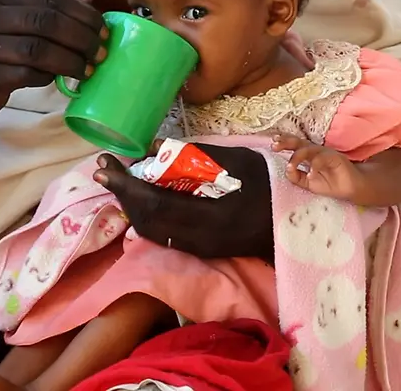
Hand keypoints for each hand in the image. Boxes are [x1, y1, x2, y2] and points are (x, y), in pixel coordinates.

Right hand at [0, 0, 105, 123]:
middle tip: (100, 53)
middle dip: (82, 38)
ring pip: (39, 49)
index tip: (104, 30)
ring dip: (70, 61)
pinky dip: (47, 78)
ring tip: (86, 71)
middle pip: (47, 21)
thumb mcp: (9, 27)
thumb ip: (42, 20)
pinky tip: (56, 81)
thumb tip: (95, 25)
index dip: (83, 14)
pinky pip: (27, 74)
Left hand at [93, 145, 273, 260]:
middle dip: (121, 193)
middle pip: (146, 221)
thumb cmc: (272, 185)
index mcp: (212, 216)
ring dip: (130, 205)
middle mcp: (201, 239)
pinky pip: (162, 234)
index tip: (104, 166)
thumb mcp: (238, 161)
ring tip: (119, 179)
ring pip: (151, 231)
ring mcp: (200, 249)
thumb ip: (194, 156)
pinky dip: (146, 214)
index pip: (155, 203)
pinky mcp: (200, 250)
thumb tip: (153, 149)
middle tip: (105, 168)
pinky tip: (141, 196)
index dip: (126, 185)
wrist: (296, 225)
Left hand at [272, 134, 362, 200]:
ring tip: (290, 167)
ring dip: (297, 157)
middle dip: (286, 142)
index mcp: (307, 154)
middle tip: (275, 145)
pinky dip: (315, 166)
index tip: (272, 143)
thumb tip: (287, 171)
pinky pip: (322, 159)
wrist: (351, 188)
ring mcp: (325, 153)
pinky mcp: (335, 158)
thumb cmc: (329, 182)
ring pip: (308, 149)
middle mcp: (314, 151)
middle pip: (298, 142)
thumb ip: (296, 177)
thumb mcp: (308, 183)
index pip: (293, 145)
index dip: (283, 142)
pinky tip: (310, 174)